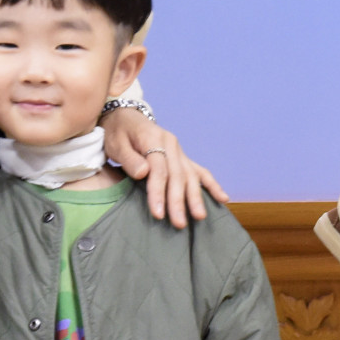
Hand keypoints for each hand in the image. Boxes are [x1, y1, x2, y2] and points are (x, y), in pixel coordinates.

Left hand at [99, 107, 228, 228]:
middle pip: (177, 174)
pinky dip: (212, 185)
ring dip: (196, 196)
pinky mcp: (183, 157)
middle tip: (179, 223)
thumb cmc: (118, 133)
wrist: (125, 117)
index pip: (158, 169)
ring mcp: (179, 151)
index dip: (158, 192)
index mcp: (153, 138)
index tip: (158, 213)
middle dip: (179, 200)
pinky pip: (200, 171)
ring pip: (190, 175)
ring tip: (199, 216)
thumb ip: (129, 159)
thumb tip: (143, 172)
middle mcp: (171, 144)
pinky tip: (223, 198)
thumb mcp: (116, 143)